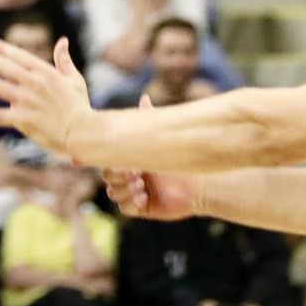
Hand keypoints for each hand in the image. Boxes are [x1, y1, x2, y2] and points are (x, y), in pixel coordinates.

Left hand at [0, 37, 97, 157]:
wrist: (83, 131)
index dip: (2, 48)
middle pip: (4, 67)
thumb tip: (62, 41)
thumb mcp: (74, 79)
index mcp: (45, 72)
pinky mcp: (24, 119)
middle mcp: (33, 83)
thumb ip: (64, 60)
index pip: (19, 56)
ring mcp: (27, 101)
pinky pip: (0, 117)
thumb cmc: (79, 106)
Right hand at [103, 99, 197, 218]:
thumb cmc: (179, 159)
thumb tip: (144, 97)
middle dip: (119, 176)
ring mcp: (133, 193)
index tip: (119, 163)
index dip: (107, 163)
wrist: (198, 184)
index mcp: (129, 160)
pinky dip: (132, 203)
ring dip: (125, 189)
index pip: (107, 162)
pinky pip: (125, 208)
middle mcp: (128, 177)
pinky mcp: (141, 208)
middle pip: (108, 178)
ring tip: (142, 185)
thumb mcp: (161, 138)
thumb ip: (150, 118)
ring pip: (113, 193)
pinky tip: (145, 197)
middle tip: (137, 173)